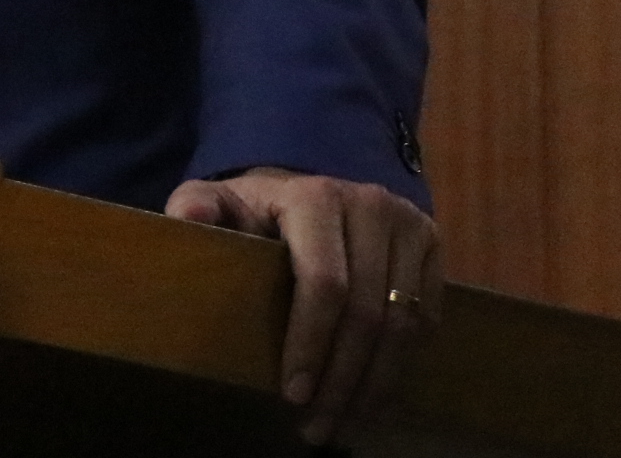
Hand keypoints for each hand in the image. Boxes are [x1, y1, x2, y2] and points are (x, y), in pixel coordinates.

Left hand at [165, 167, 441, 445]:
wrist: (312, 195)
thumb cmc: (257, 211)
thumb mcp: (220, 202)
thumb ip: (197, 206)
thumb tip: (186, 216)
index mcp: (315, 197)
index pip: (324, 283)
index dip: (311, 343)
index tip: (293, 394)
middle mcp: (371, 205)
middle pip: (367, 312)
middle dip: (342, 379)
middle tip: (317, 426)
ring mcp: (409, 225)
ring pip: (402, 323)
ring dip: (374, 383)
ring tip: (344, 422)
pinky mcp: (434, 247)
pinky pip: (426, 319)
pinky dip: (400, 363)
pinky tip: (372, 393)